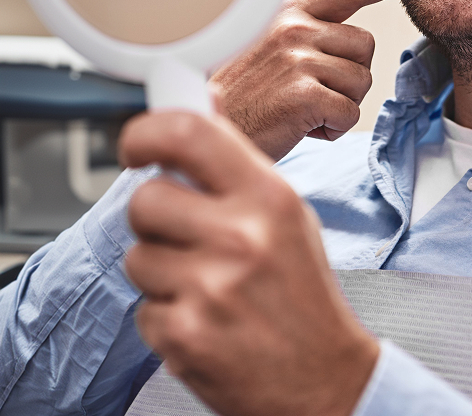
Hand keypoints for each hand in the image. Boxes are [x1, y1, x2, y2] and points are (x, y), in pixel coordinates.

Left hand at [122, 110, 379, 415]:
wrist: (323, 376)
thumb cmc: (303, 290)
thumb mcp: (286, 212)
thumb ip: (236, 163)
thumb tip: (200, 106)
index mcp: (269, 197)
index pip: (187, 133)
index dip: (146, 132)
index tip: (137, 145)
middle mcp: (240, 236)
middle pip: (145, 200)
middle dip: (155, 216)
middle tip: (183, 232)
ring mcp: (210, 288)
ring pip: (137, 255)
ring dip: (160, 269)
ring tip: (205, 283)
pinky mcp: (184, 336)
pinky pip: (142, 307)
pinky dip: (166, 313)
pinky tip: (204, 317)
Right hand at [211, 0, 426, 159]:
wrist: (210, 129)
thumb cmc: (240, 92)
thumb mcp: (260, 40)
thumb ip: (289, 11)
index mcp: (289, 13)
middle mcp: (294, 27)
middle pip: (365, 48)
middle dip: (350, 77)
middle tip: (311, 91)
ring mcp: (298, 58)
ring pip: (362, 82)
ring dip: (340, 104)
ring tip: (303, 109)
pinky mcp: (304, 93)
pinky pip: (350, 112)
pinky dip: (333, 128)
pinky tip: (302, 126)